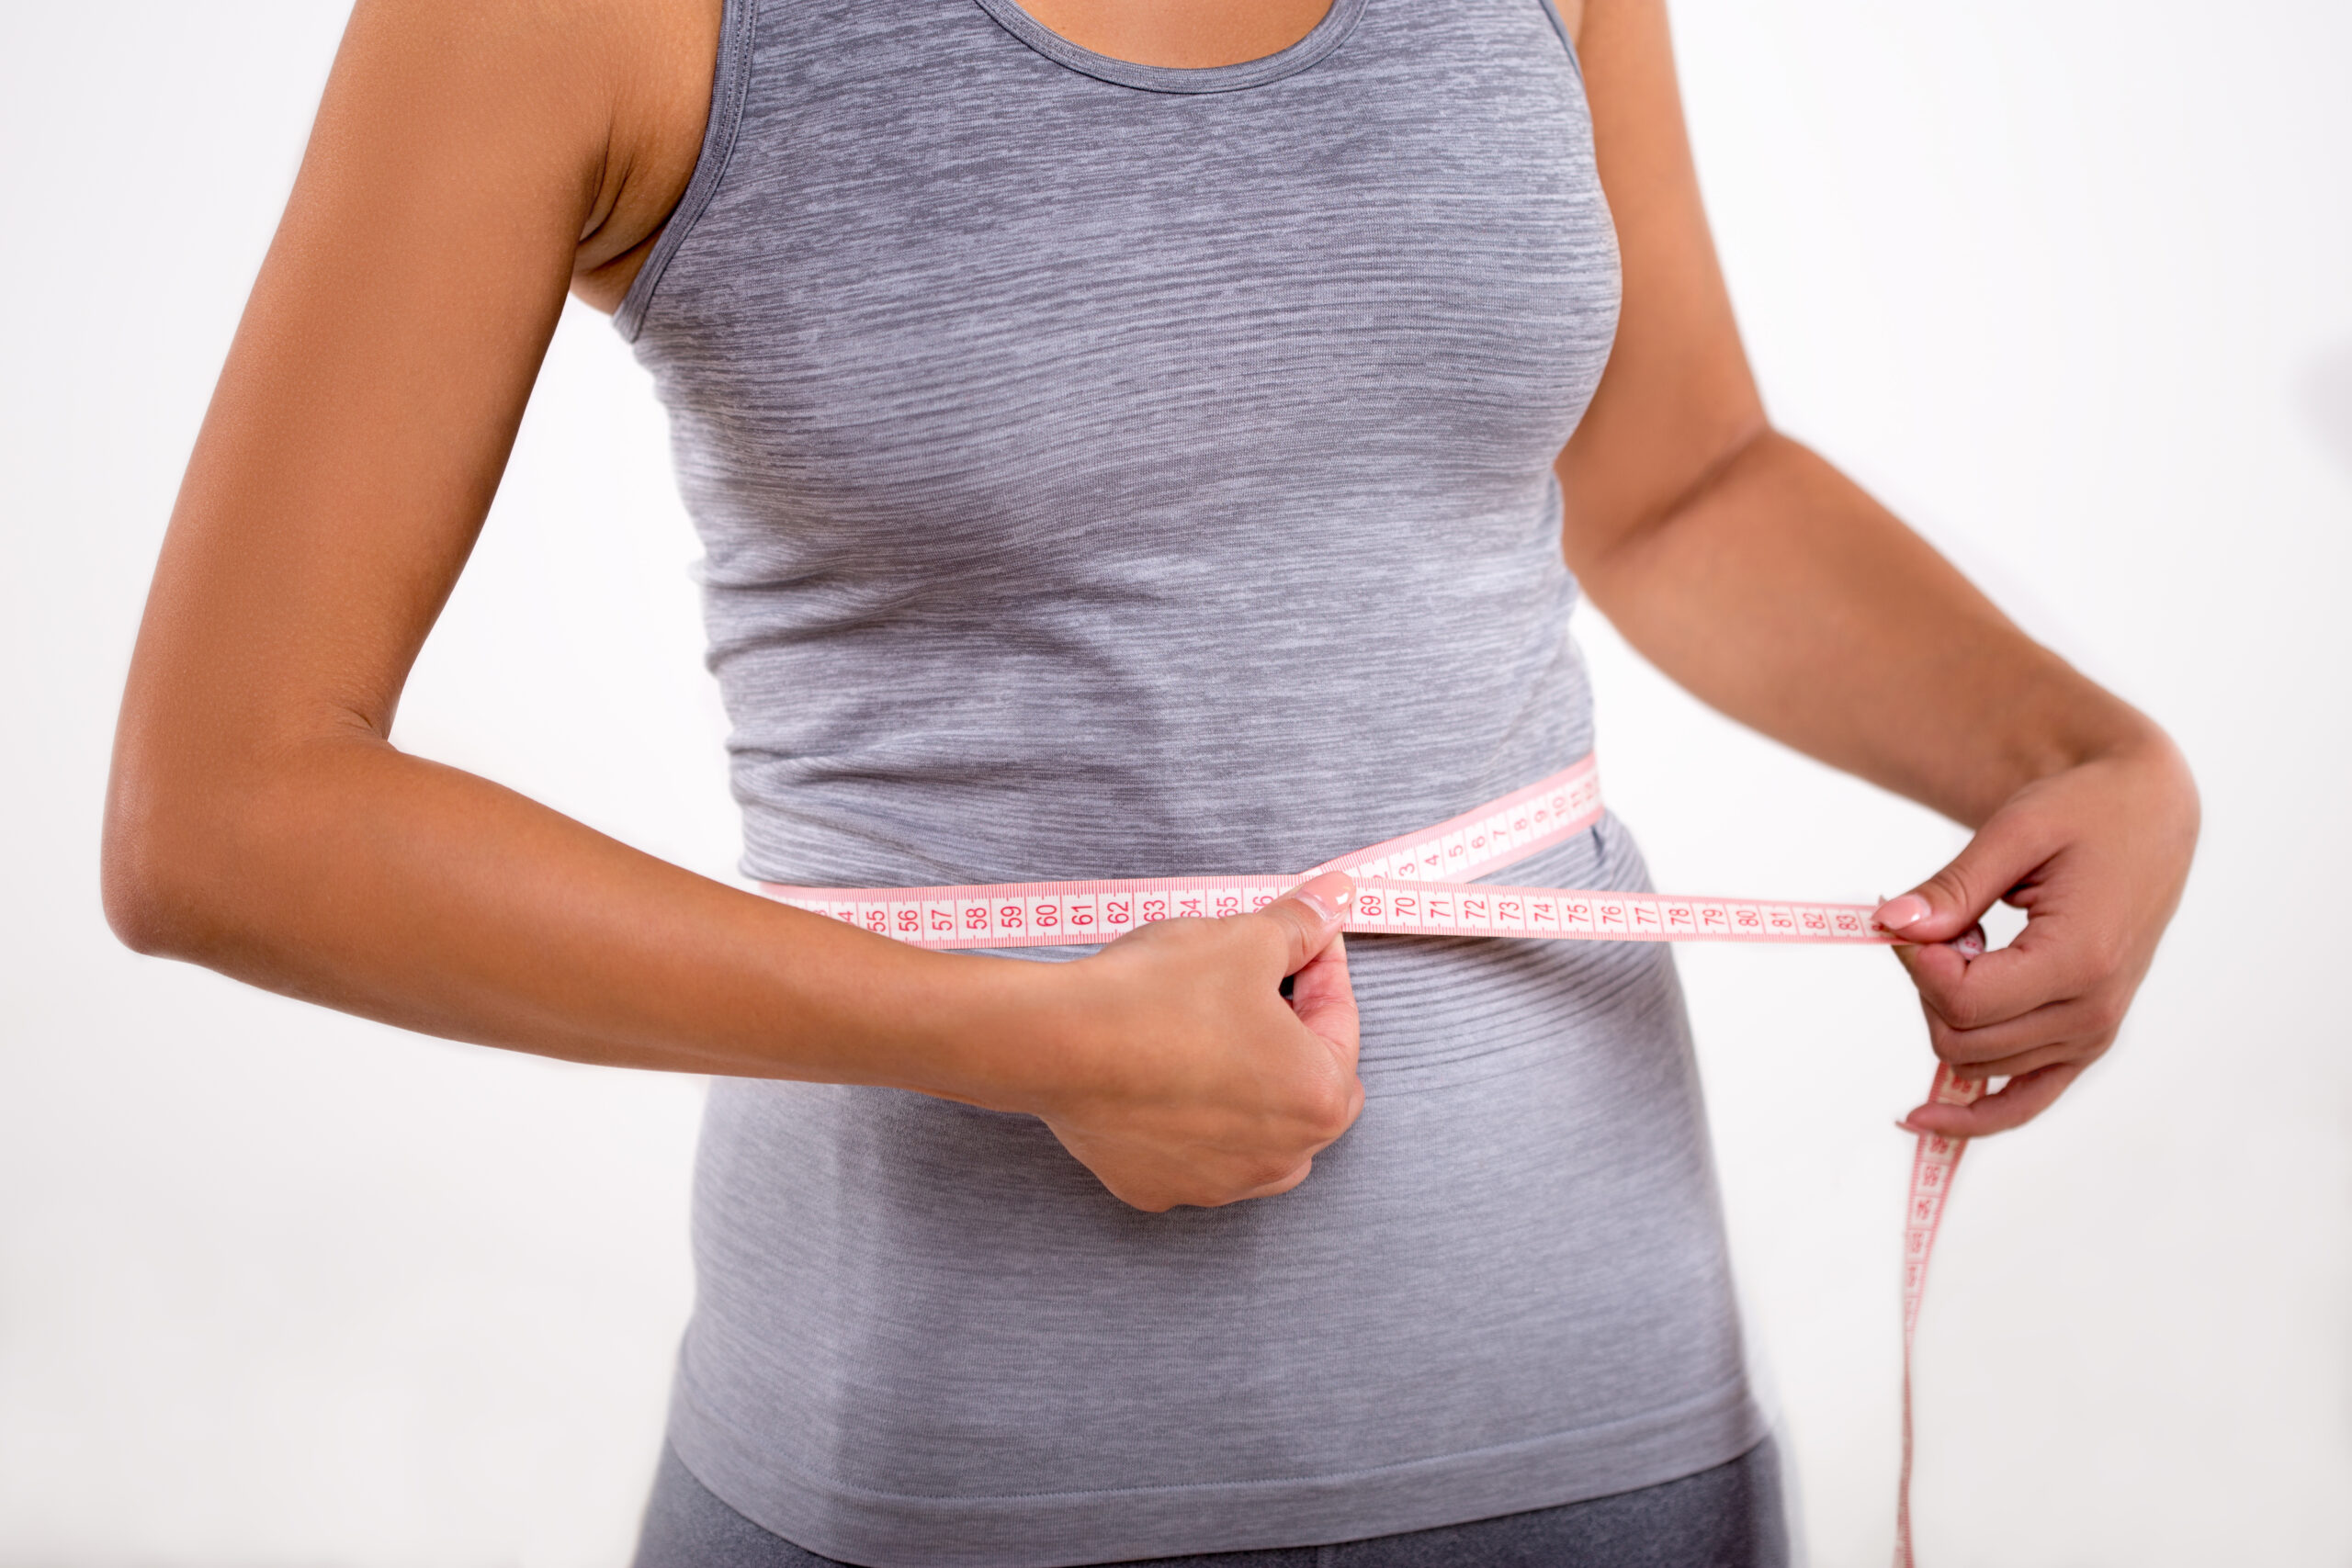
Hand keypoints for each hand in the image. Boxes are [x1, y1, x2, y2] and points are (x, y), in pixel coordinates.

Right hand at [1023, 872, 1362, 1210]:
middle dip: (1299, 1035)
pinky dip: (1194, 1121)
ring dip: (1255, 1090)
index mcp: (1317, 1097)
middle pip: (1312, 1088)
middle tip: (1270, 985)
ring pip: (1261, 1135)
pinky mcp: (1157, 1187)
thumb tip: (1335, 898)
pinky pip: (1195, 1153)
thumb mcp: (1244, 939)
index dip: (1324, 968)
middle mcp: (1279, 1157)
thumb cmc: (1158, 997)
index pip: (1341, 1022)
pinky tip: (1168, 1077)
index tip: (1306, 939)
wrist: (1056, 1042)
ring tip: (1223, 1037)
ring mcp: (1217, 1183)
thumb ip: (1302, 925)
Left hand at [1874, 732, 2196, 1136]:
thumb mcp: (2016, 831)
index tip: (1912, 915)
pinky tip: (1922, 1118)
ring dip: (1948, 1010)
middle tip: (1945, 920)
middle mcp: (2093, 1013)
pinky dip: (1974, 1116)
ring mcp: (2092, 1036)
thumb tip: (1890, 927)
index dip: (1917, 959)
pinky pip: (2023, 1102)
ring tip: (1976, 944)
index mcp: (2081, 961)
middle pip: (1960, 1037)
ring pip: (1973, 1062)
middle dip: (1927, 981)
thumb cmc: (2084, 811)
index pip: (1963, 1000)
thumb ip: (1952, 888)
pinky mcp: (2084, 1044)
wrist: (2147, 816)